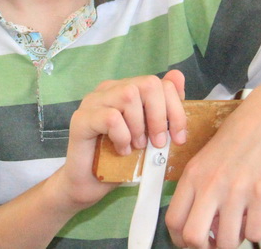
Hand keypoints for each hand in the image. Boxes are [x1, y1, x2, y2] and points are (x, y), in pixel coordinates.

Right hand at [58, 70, 187, 209]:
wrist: (89, 184)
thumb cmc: (121, 159)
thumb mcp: (150, 135)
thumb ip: (164, 107)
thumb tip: (179, 76)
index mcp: (127, 88)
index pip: (161, 82)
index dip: (176, 109)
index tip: (178, 137)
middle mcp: (109, 89)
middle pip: (148, 83)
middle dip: (160, 116)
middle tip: (158, 143)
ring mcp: (93, 101)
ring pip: (129, 95)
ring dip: (139, 127)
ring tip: (137, 146)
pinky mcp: (81, 118)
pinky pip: (111, 117)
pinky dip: (122, 137)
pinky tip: (121, 150)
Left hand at [165, 85, 260, 247]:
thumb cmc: (242, 134)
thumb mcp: (209, 158)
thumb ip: (202, 190)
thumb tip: (207, 228)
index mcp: (193, 174)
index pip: (173, 221)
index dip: (182, 240)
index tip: (195, 242)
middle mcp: (211, 183)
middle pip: (193, 238)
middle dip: (205, 248)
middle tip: (217, 243)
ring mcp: (237, 189)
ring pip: (228, 242)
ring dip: (235, 241)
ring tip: (241, 225)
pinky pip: (257, 233)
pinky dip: (258, 232)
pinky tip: (259, 215)